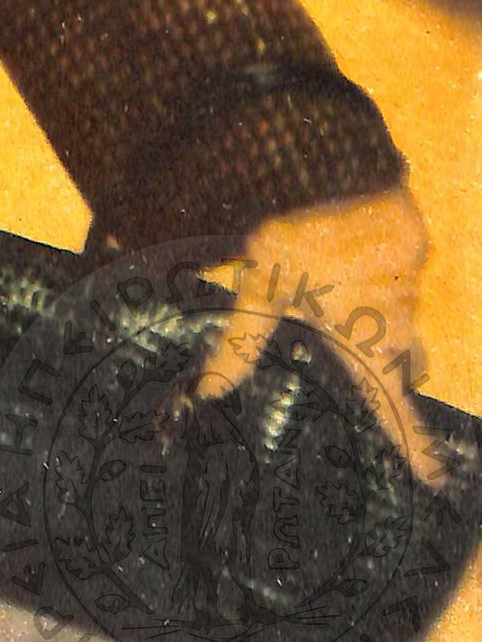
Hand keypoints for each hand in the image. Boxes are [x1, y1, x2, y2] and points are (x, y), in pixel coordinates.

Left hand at [194, 184, 444, 485]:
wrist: (319, 163)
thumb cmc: (286, 236)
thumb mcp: (258, 294)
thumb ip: (240, 346)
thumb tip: (208, 392)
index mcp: (365, 338)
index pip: (392, 403)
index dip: (413, 444)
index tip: (433, 478)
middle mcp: (397, 313)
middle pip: (405, 355)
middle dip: (396, 364)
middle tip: (378, 364)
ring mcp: (410, 273)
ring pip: (403, 303)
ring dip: (379, 303)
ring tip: (343, 284)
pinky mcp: (411, 234)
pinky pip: (402, 259)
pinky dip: (379, 259)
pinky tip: (349, 240)